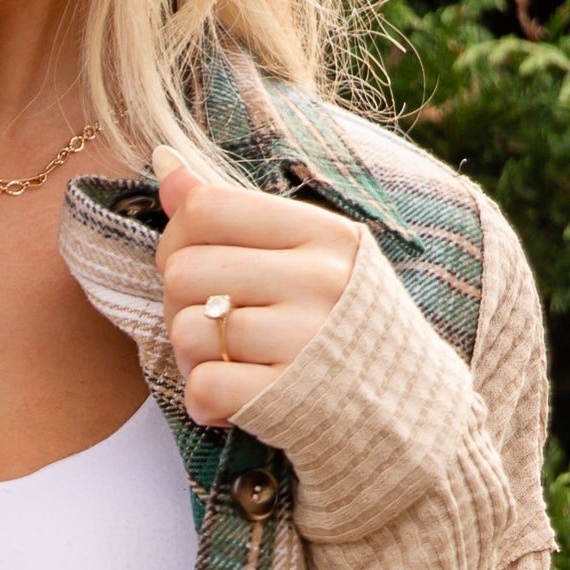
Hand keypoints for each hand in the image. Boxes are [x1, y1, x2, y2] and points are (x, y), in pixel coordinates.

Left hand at [154, 148, 358, 427]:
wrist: (406, 408)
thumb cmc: (341, 322)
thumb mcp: (308, 252)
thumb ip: (232, 209)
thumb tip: (163, 161)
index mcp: (322, 234)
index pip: (206, 209)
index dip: (178, 237)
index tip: (197, 262)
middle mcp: (318, 280)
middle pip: (184, 271)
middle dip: (180, 302)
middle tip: (213, 320)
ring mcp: (305, 341)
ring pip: (187, 331)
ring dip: (192, 355)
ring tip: (229, 361)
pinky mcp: (288, 398)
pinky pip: (203, 387)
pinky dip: (205, 399)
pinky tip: (234, 397)